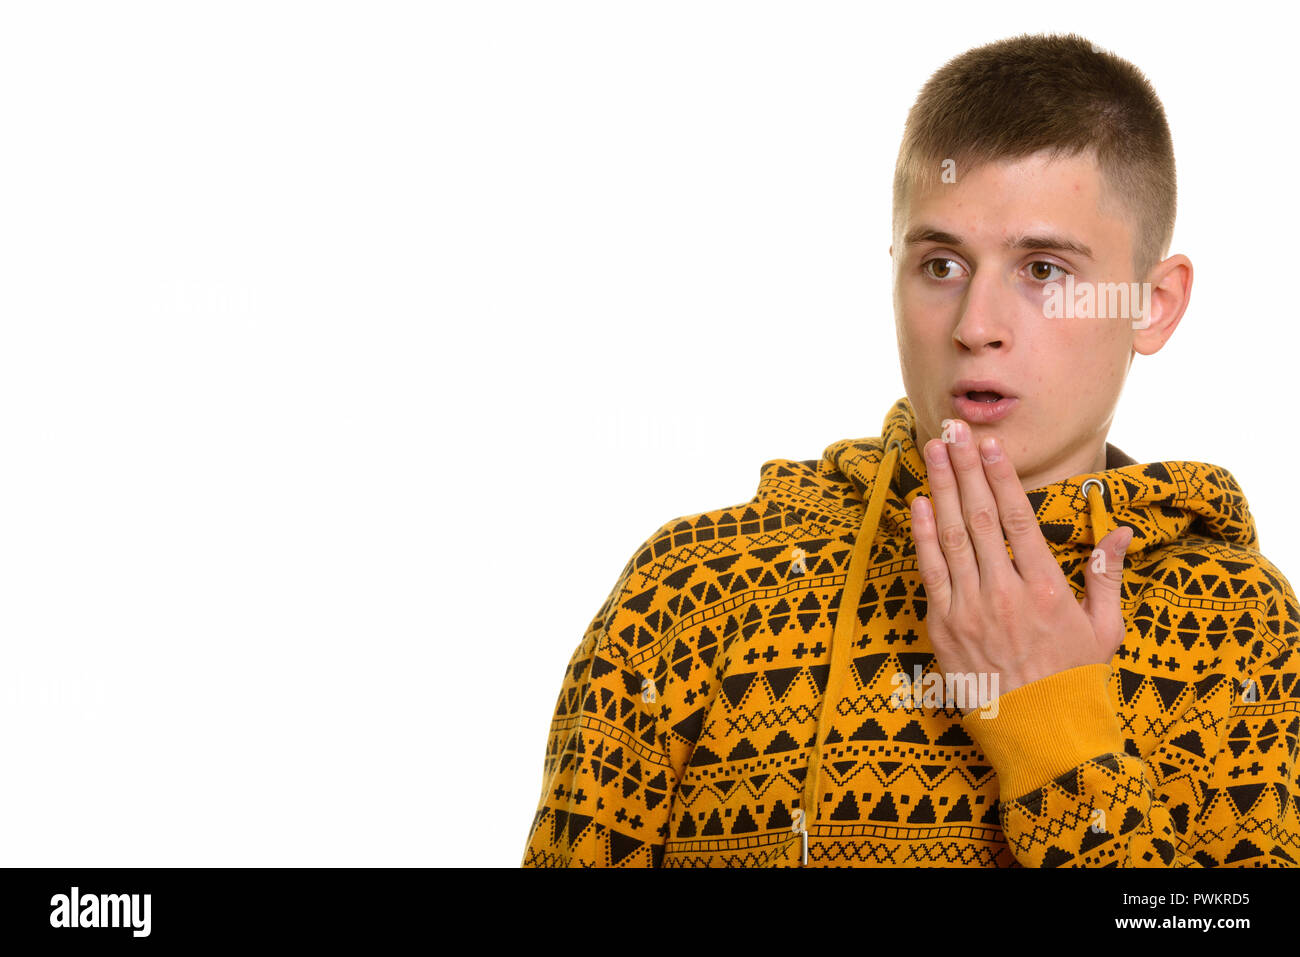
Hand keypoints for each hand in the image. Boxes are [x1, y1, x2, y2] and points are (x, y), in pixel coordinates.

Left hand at [909, 419, 1132, 712]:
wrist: (1039, 737)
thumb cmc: (1074, 683)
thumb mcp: (1104, 630)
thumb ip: (1107, 576)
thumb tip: (1121, 531)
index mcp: (1046, 590)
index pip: (1018, 519)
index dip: (1000, 477)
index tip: (989, 445)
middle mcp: (1005, 594)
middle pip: (978, 516)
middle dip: (964, 468)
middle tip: (952, 429)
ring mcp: (969, 610)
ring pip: (950, 536)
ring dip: (939, 489)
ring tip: (932, 451)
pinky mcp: (942, 628)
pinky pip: (930, 572)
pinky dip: (921, 535)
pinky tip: (917, 503)